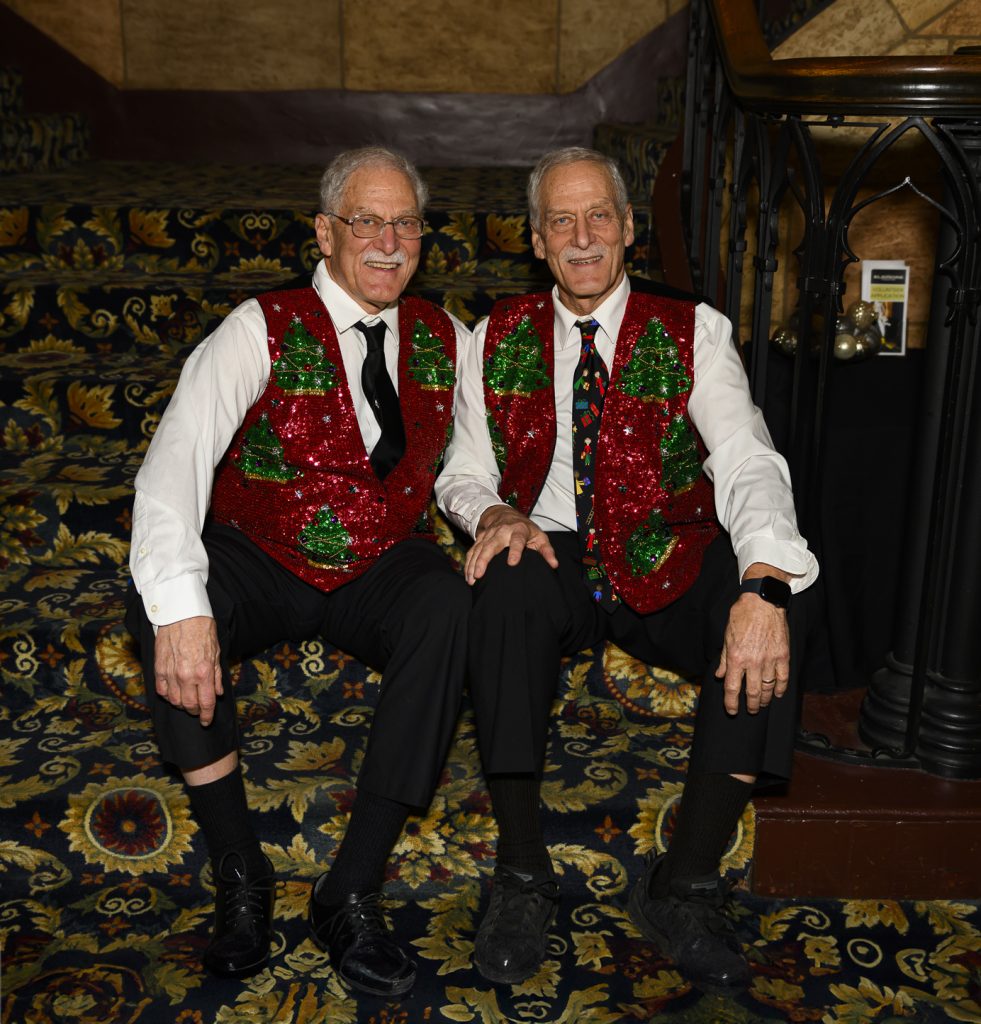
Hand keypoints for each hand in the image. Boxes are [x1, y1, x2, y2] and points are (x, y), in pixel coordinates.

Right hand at [153, 616, 222, 725]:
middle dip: (195, 711)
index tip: (206, 721)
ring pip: (174, 701)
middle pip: (189, 705)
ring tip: (187, 701)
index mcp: (204, 672)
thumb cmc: (202, 630)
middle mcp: (186, 676)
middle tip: (198, 709)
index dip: (207, 716)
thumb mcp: (216, 652)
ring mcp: (170, 673)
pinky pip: (161, 690)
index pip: (206, 703)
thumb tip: (218, 692)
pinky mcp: (158, 668)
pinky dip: (167, 695)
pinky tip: (173, 692)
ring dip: (181, 704)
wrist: (182, 614)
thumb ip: (216, 675)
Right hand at [464, 504, 558, 583]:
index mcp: (519, 530)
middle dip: (484, 560)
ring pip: (479, 549)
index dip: (514, 551)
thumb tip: (554, 565)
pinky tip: (468, 576)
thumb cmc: (526, 529)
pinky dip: (468, 563)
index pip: (517, 540)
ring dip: (473, 564)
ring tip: (472, 580)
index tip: (512, 563)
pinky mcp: (480, 538)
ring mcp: (489, 534)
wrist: (505, 514)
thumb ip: (546, 551)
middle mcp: (501, 531)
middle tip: (480, 575)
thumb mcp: (539, 537)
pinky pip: (472, 551)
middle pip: (491, 545)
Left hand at [715, 592, 789, 715]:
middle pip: (752, 693)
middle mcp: (753, 662)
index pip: (732, 688)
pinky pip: (783, 678)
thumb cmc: (742, 616)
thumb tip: (720, 675)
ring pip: (768, 688)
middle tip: (750, 710)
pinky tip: (777, 694)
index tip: (732, 710)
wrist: (762, 602)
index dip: (731, 703)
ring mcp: (770, 660)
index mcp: (736, 658)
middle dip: (751, 705)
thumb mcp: (727, 637)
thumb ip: (724, 659)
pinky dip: (780, 689)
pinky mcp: (783, 655)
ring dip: (765, 699)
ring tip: (762, 704)